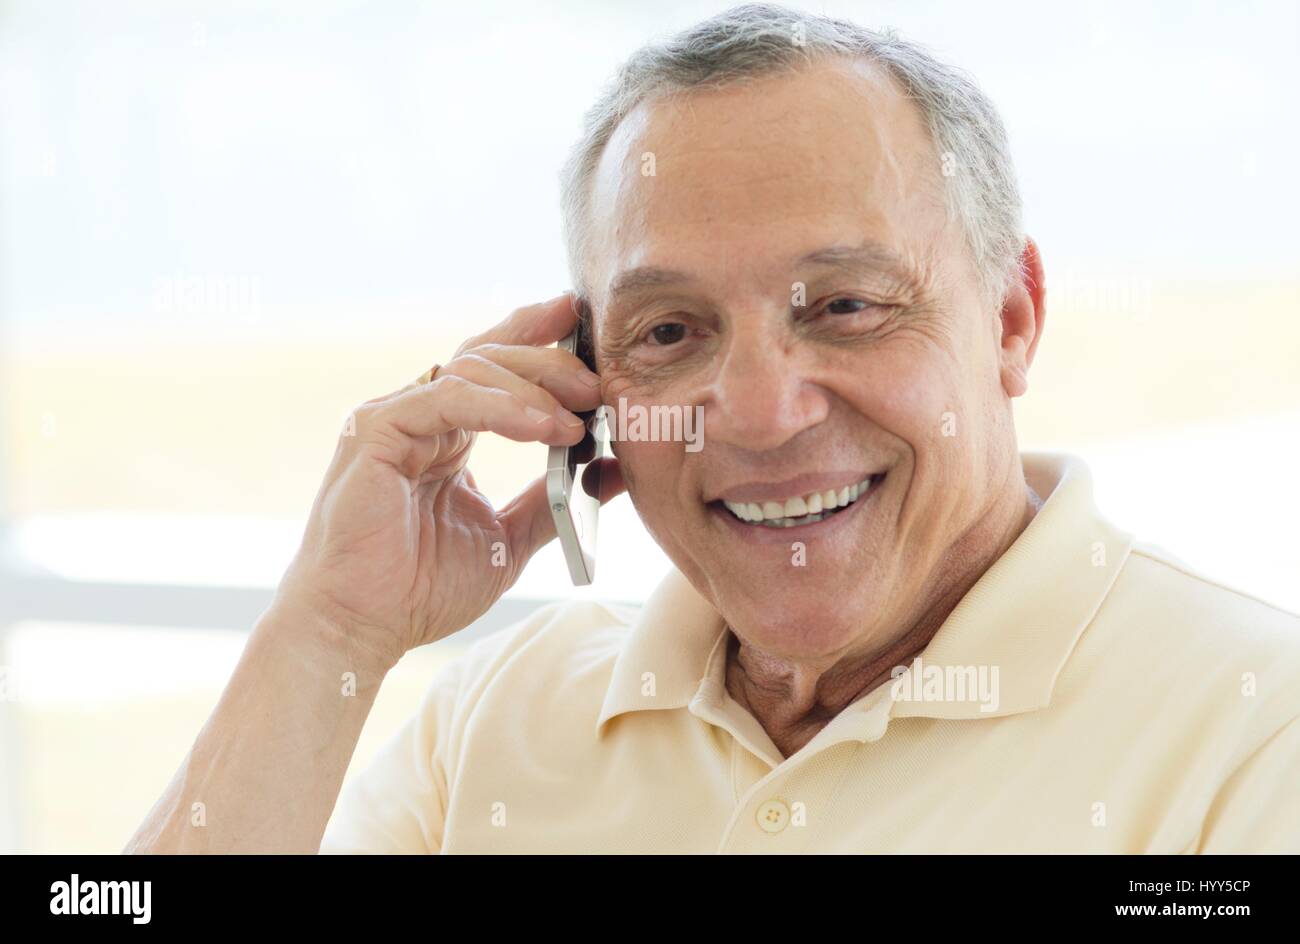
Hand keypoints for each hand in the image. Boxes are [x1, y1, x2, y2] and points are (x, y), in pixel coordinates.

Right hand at [276, 293, 625, 668]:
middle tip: (597, 382)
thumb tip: (616, 471)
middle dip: (549, 361)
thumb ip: (556, 500)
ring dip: (533, 388)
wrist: (362, 627)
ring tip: (575, 420)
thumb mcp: (509, 540)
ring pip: (471, 369)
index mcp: (446, 433)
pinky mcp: (375, 430)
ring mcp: (394, 418)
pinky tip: (540, 426)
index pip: (495, 368)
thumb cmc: (421, 589)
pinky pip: (446, 398)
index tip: (584, 325)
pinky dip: (499, 406)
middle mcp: (419, 415)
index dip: (537, 338)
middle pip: (489, 357)